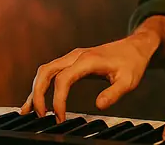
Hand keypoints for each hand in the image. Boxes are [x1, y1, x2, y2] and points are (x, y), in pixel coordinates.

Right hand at [20, 31, 158, 120]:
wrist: (136, 47)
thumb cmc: (133, 63)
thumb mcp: (129, 80)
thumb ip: (114, 93)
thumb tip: (99, 105)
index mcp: (88, 60)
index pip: (63, 79)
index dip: (57, 100)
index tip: (60, 118)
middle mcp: (76, 56)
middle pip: (47, 71)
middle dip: (37, 93)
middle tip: (39, 116)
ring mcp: (74, 57)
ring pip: (46, 70)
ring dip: (35, 89)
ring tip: (28, 111)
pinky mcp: (74, 61)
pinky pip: (52, 72)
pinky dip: (42, 84)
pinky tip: (36, 99)